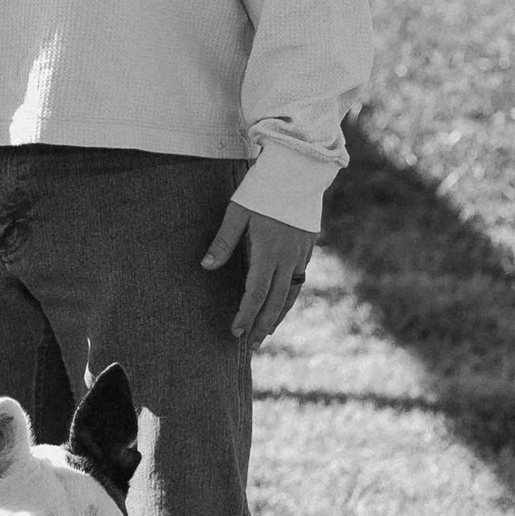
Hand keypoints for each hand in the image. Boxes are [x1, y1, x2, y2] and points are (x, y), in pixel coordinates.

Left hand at [200, 202, 315, 345]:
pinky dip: (290, 297)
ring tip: (268, 333)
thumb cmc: (262, 189)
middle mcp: (287, 257)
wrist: (298, 170)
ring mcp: (301, 253)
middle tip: (252, 345)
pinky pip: (299, 280)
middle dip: (263, 324)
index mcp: (268, 250)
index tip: (236, 331)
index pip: (256, 292)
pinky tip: (282, 304)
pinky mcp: (308, 247)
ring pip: (290, 293)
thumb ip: (223, 241)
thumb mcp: (237, 211)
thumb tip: (206, 266)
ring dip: (278, 315)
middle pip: (275, 300)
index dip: (246, 314)